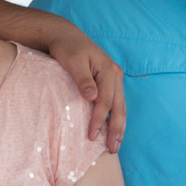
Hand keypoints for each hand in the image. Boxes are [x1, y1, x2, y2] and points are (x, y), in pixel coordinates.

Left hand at [47, 34, 125, 152]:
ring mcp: (114, 79)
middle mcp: (115, 75)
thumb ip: (82, 79)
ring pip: (120, 107)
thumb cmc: (67, 48)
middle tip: (112, 149)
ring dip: (119, 127)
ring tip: (115, 146)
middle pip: (119, 107)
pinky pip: (115, 104)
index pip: (106, 100)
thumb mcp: (72, 60)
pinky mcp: (109, 84)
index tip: (92, 136)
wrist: (66, 36)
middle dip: (116, 129)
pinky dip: (114, 119)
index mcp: (108, 70)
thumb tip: (92, 97)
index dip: (100, 119)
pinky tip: (111, 132)